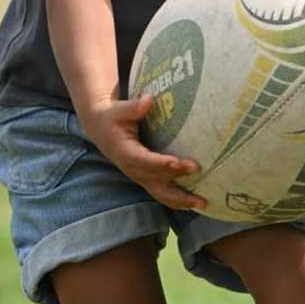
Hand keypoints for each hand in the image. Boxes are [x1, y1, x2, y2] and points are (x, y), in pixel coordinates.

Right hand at [81, 93, 206, 210]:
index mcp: (125, 152)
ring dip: (181, 200)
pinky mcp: (146, 177)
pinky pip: (162, 192)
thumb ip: (133, 107)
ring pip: (160, 193)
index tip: (180, 163)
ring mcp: (139, 175)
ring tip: (203, 203)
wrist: (100, 128)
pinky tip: (195, 201)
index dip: (161, 164)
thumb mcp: (119, 110)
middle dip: (177, 184)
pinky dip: (178, 199)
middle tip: (198, 180)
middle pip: (155, 182)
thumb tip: (148, 100)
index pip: (144, 161)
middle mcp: (132, 168)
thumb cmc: (112, 116)